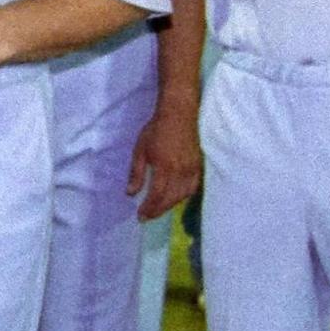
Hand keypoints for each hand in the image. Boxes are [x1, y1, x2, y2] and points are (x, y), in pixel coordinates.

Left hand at [129, 92, 203, 218]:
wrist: (179, 114)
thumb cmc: (156, 130)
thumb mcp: (140, 150)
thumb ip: (136, 173)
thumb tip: (130, 193)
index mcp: (164, 167)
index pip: (157, 195)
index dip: (149, 208)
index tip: (141, 216)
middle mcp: (180, 171)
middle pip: (170, 199)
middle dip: (158, 210)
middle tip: (147, 216)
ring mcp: (192, 169)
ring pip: (182, 195)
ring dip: (170, 205)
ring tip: (159, 208)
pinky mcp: (199, 165)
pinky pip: (193, 187)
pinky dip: (183, 196)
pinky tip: (176, 197)